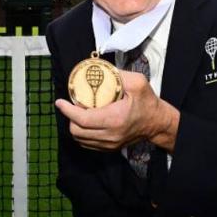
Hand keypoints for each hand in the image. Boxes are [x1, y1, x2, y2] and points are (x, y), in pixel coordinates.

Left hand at [54, 69, 179, 151]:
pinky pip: (87, 143)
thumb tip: (98, 69)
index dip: (68, 111)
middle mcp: (110, 135)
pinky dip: (82, 133)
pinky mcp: (109, 148)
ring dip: (75, 125)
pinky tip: (85, 122)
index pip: (82, 119)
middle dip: (70, 117)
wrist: (157, 123)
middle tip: (71, 104)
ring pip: (80, 139)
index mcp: (114, 119)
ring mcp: (109, 144)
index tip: (60, 102)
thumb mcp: (137, 82)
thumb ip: (118, 74)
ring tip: (78, 112)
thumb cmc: (147, 102)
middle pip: (77, 131)